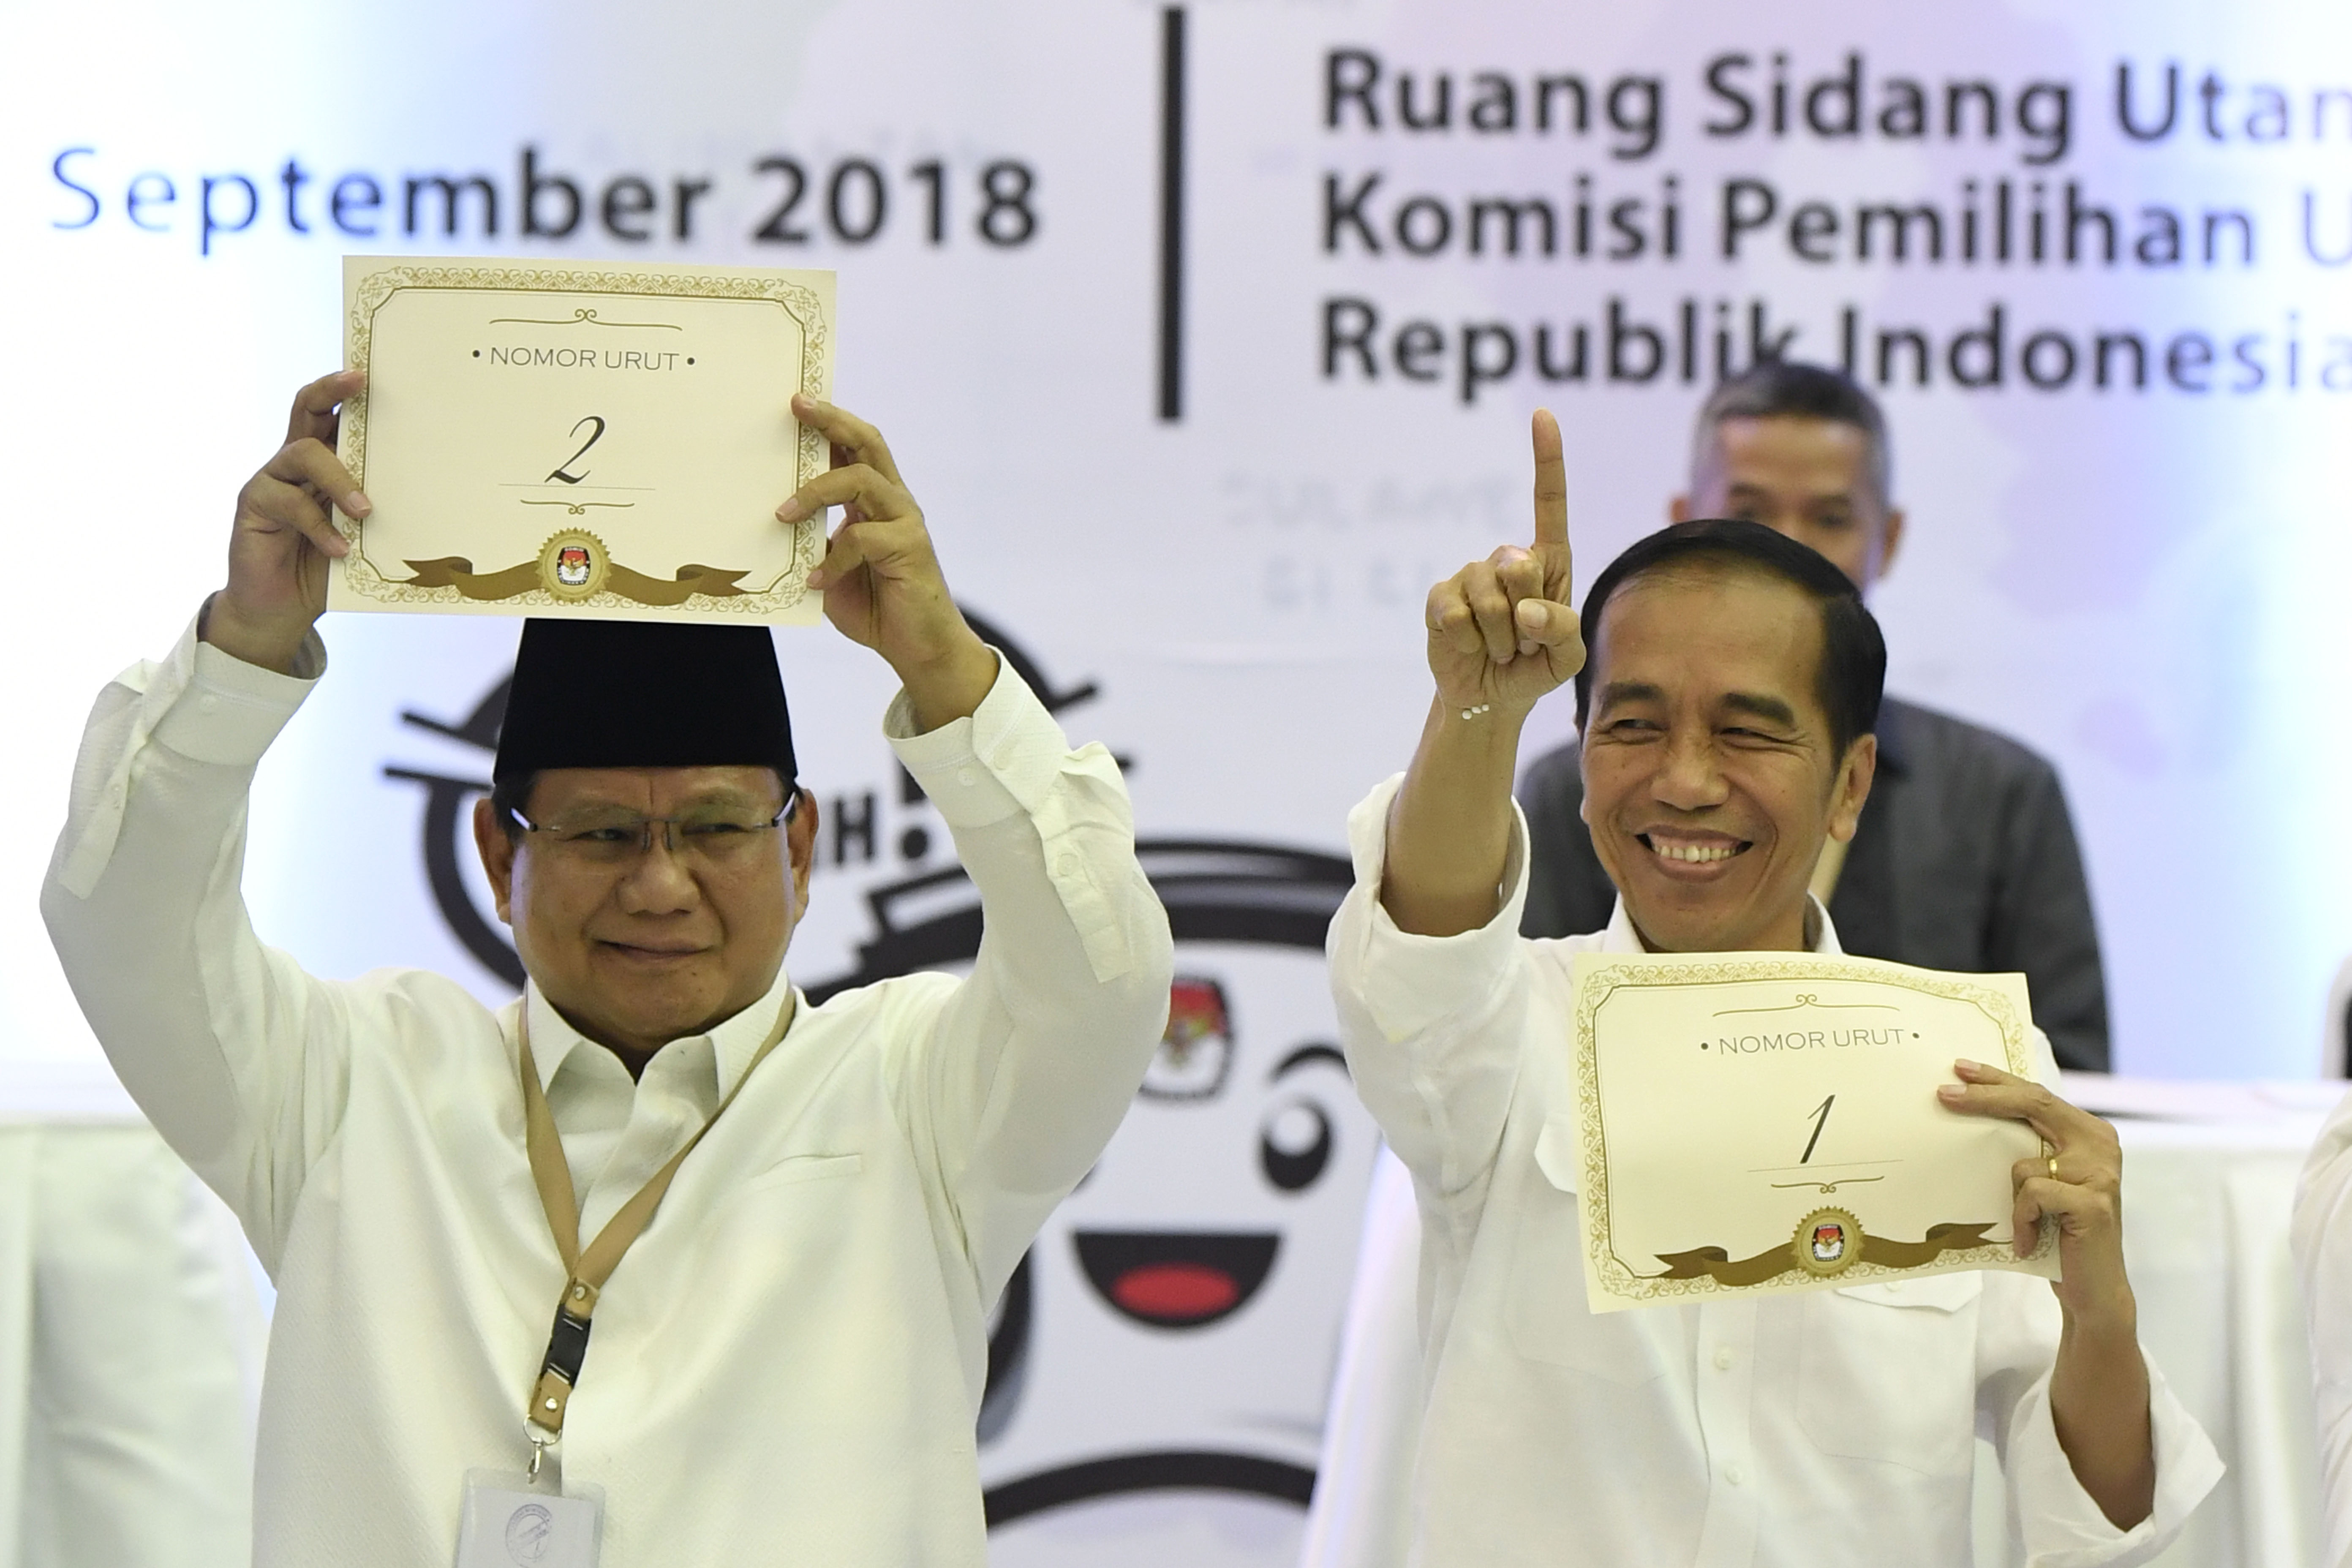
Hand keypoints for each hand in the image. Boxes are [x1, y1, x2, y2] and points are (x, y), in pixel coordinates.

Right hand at [205, 371, 368, 674]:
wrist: (282, 609)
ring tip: (366, 511)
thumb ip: (376, 506)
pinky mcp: (253, 507)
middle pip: (306, 411)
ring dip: (339, 478)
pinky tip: (339, 549)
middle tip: (357, 383)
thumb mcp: (361, 533)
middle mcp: (294, 463)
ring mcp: (271, 482)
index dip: (342, 389)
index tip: (368, 374)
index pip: (330, 413)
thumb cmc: (328, 566)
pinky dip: (319, 527)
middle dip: (330, 391)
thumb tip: (433, 490)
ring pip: (302, 454)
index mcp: (323, 462)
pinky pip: (288, 504)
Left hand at [778, 396, 994, 729]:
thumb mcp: (832, 568)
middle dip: (831, 420)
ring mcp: (905, 522)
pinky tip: (816, 580)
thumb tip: (777, 523)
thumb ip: (814, 542)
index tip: (796, 402)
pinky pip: (862, 538)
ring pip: (862, 480)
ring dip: (816, 492)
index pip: (855, 448)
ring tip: (783, 514)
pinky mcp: (910, 547)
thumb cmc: (877, 607)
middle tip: (797, 407)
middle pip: (867, 442)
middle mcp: (894, 502)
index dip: (829, 421)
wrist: (921, 649)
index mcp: (875, 501)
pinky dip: (833, 559)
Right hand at [1424, 409, 1583, 717]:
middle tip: (1523, 641)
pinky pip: (1457, 615)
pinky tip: (1470, 647)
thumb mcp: (1567, 657)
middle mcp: (1508, 560)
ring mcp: (1470, 576)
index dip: (1546, 459)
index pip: (1549, 504)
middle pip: (1520, 565)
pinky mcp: (1441, 598)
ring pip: (1489, 599)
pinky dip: (1469, 642)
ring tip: (1500, 649)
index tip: (1543, 415)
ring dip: (1500, 638)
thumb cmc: (1536, 666)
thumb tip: (1523, 610)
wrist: (1491, 698)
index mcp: (1549, 562)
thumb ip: (1563, 631)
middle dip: (1527, 615)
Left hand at [1938, 1059, 2133, 1327]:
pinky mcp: (2092, 1204)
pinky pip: (2031, 1196)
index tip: (1960, 1068)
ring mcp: (2100, 1174)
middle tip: (1942, 1093)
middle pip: (2033, 1105)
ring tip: (2024, 1226)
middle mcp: (2100, 1146)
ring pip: (2023, 1164)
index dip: (1998, 1080)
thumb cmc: (2058, 1232)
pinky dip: (2022, 1220)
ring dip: (2011, 1199)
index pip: (2037, 1096)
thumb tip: (1971, 1113)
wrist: (2092, 1289)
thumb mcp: (2044, 1183)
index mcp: (2089, 1134)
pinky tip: (2030, 1242)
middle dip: (1984, 1097)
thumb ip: (2028, 1149)